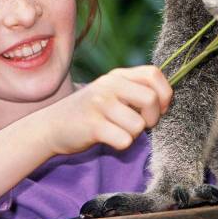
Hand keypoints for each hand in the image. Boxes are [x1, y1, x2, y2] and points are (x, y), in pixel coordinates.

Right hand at [41, 65, 172, 154]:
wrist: (50, 126)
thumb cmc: (90, 112)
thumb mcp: (111, 92)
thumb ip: (135, 90)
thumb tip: (167, 101)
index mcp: (118, 75)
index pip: (154, 73)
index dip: (164, 93)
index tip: (159, 108)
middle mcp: (110, 85)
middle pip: (151, 99)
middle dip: (152, 118)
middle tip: (140, 125)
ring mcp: (100, 103)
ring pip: (138, 125)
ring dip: (133, 134)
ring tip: (118, 131)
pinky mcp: (92, 125)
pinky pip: (124, 140)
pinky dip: (121, 145)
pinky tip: (109, 140)